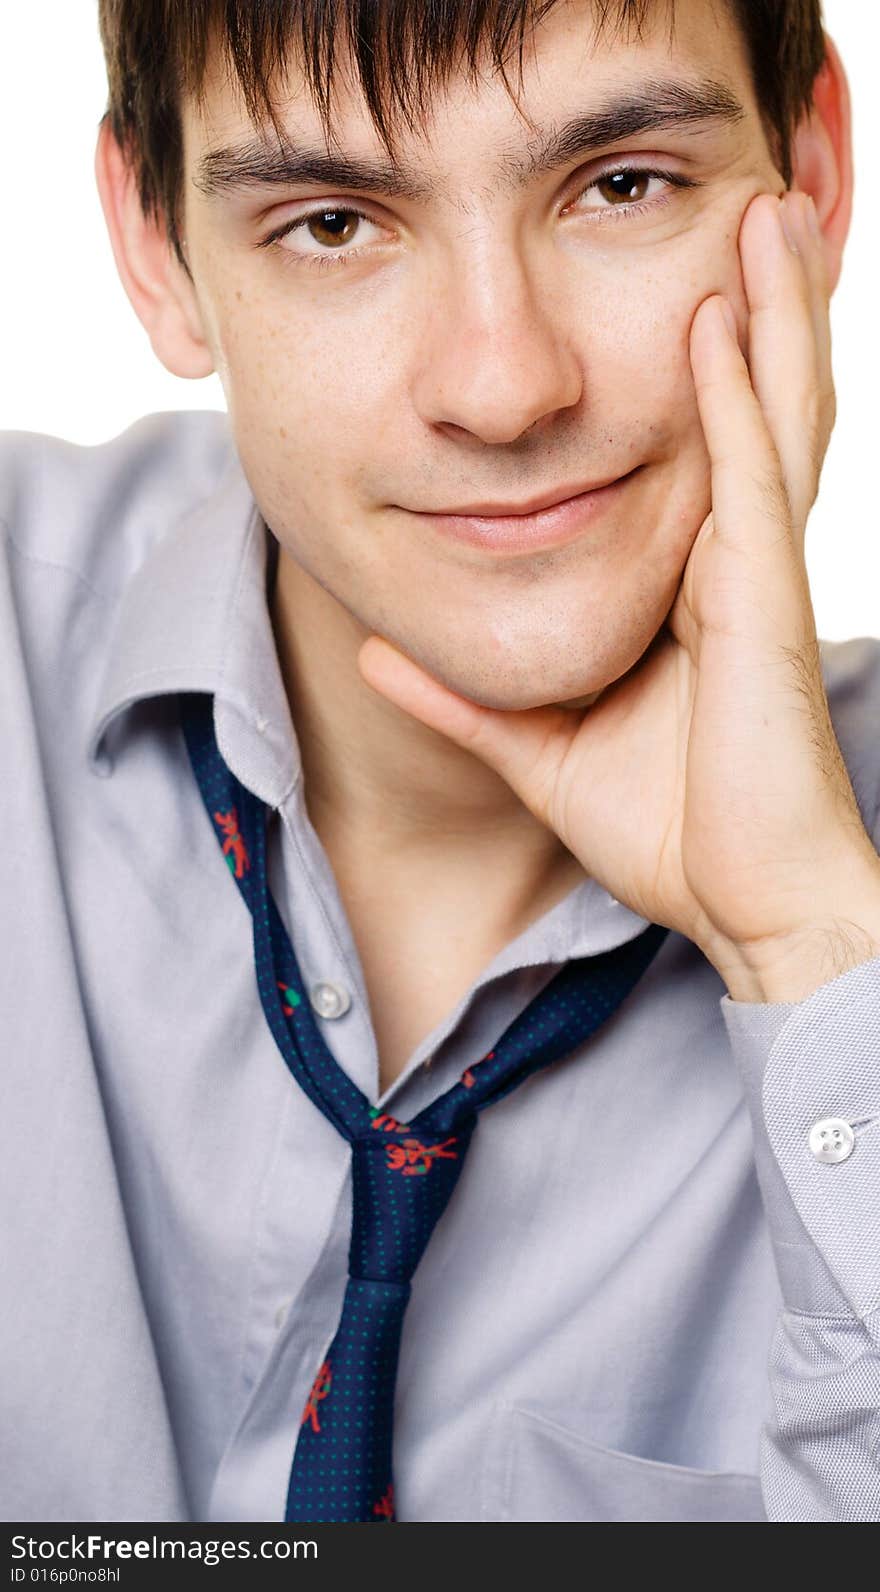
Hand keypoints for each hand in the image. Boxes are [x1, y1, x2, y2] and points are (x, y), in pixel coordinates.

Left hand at [357, 191, 879, 1000]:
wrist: (747, 905)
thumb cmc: (673, 832)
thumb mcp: (537, 752)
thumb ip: (461, 701)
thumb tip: (373, 657)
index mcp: (692, 588)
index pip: (700, 450)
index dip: (705, 364)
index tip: (680, 278)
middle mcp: (734, 564)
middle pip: (753, 406)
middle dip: (754, 304)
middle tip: (745, 204)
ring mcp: (755, 578)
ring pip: (771, 415)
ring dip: (767, 310)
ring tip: (762, 212)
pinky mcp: (763, 606)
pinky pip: (749, 481)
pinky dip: (738, 399)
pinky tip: (721, 321)